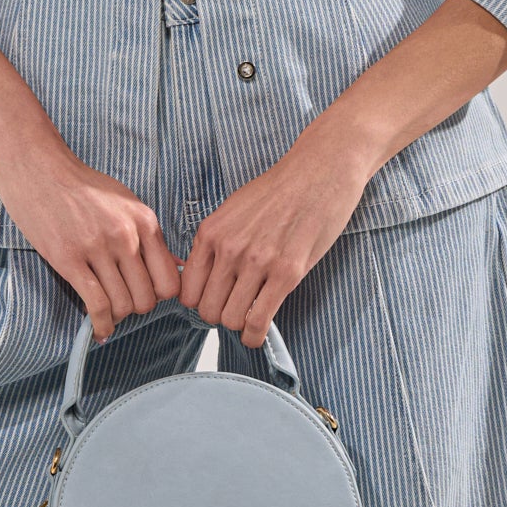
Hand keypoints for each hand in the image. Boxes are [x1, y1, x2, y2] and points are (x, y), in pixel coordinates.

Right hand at [0, 135, 181, 342]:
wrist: (38, 168)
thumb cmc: (81, 185)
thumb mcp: (125, 202)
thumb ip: (149, 235)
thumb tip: (176, 265)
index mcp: (144, 222)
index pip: (169, 281)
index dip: (159, 295)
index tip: (145, 294)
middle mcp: (126, 236)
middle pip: (147, 299)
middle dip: (136, 308)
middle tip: (122, 304)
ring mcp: (98, 249)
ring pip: (123, 305)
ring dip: (116, 316)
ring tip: (107, 312)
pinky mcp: (69, 259)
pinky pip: (96, 304)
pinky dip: (100, 324)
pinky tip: (99, 330)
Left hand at [179, 119, 373, 347]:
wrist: (320, 171)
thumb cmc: (279, 190)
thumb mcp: (233, 210)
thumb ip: (216, 242)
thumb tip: (202, 276)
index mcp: (211, 232)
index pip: (187, 290)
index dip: (198, 302)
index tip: (212, 301)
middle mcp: (230, 249)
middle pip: (207, 309)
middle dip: (218, 317)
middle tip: (233, 311)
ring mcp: (258, 262)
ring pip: (230, 319)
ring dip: (238, 325)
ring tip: (249, 318)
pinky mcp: (288, 272)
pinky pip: (259, 320)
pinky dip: (255, 335)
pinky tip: (257, 334)